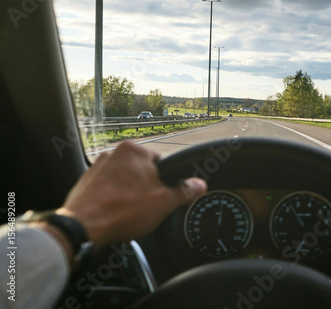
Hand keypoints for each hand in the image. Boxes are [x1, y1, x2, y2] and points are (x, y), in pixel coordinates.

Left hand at [57, 141, 206, 248]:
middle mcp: (114, 153)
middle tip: (144, 207)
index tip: (160, 196)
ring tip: (128, 212)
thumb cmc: (123, 211)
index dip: (164, 183)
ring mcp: (97, 166)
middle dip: (145, 188)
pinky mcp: (86, 181)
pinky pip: (107, 189)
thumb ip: (185, 192)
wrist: (83, 227)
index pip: (161, 163)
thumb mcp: (164, 203)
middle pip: (141, 172)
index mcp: (134, 150)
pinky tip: (114, 213)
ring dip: (128, 194)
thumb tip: (200, 185)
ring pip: (124, 181)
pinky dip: (112, 199)